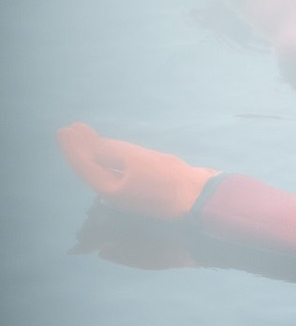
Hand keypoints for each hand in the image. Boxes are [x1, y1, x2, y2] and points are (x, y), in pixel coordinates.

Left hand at [57, 123, 216, 219]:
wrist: (200, 197)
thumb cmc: (167, 179)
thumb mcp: (134, 159)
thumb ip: (109, 151)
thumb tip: (91, 145)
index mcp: (109, 189)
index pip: (84, 165)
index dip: (73, 147)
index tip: (65, 129)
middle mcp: (116, 194)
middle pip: (93, 168)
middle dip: (83, 148)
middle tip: (74, 128)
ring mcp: (132, 193)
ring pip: (107, 170)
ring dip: (97, 151)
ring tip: (89, 135)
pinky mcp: (147, 189)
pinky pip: (121, 171)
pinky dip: (113, 158)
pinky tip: (113, 150)